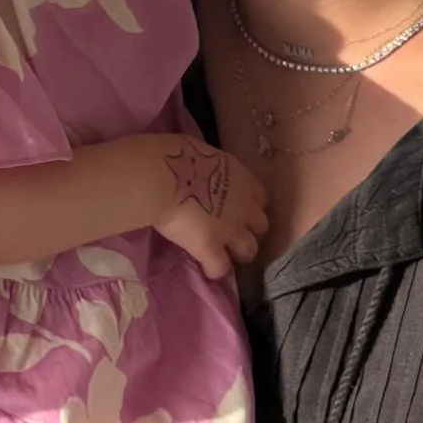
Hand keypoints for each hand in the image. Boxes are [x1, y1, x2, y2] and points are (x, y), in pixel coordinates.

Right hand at [153, 136, 265, 277]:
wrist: (161, 177)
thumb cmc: (175, 156)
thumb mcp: (200, 152)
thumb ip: (209, 167)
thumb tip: (199, 169)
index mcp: (240, 178)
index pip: (260, 197)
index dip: (250, 205)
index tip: (238, 208)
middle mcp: (243, 206)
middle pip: (261, 225)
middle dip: (249, 230)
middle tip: (231, 232)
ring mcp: (230, 229)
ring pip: (249, 249)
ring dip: (238, 252)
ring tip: (223, 253)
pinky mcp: (211, 248)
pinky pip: (220, 268)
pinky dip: (214, 270)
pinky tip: (206, 269)